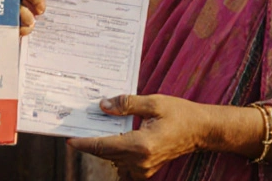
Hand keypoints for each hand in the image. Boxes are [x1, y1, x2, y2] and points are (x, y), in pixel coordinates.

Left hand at [65, 94, 207, 178]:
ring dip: (102, 147)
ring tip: (91, 130)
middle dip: (89, 142)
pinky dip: (114, 152)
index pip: (104, 146)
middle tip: (76, 128)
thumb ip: (126, 104)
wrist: (202, 131)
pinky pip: (123, 164)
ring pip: (113, 159)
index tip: (69, 139)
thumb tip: (103, 106)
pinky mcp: (147, 169)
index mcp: (141, 145)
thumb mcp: (153, 102)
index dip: (84, 143)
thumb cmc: (180, 114)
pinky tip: (111, 138)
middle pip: (105, 154)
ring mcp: (144, 168)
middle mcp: (141, 161)